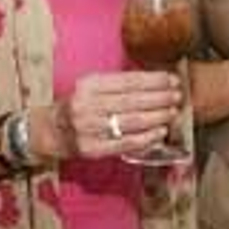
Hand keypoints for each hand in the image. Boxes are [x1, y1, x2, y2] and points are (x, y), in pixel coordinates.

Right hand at [54, 69, 181, 158]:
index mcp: (89, 85)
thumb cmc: (80, 106)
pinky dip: (147, 138)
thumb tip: (157, 82)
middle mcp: (87, 105)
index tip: (172, 80)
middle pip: (132, 100)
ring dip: (157, 117)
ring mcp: (89, 128)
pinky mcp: (92, 149)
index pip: (128, 81)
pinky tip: (160, 133)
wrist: (52, 131)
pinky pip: (126, 142)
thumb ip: (119, 85)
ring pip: (132, 121)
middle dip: (160, 97)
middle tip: (177, 96)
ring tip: (172, 112)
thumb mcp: (93, 88)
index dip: (154, 80)